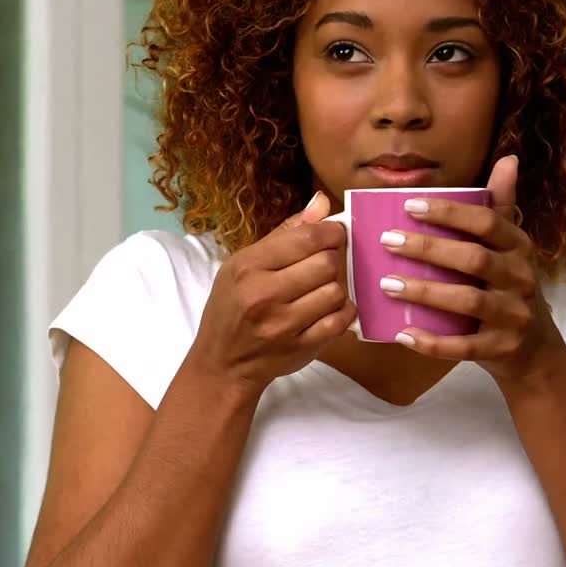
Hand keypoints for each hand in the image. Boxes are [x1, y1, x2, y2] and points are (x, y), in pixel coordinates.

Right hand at [185, 192, 355, 392]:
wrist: (223, 363)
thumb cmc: (232, 308)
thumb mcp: (243, 264)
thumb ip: (285, 233)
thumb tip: (321, 202)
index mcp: (248, 267)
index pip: (307, 238)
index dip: (331, 231)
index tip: (334, 234)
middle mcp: (264, 295)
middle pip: (326, 263)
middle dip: (332, 260)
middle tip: (323, 265)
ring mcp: (284, 325)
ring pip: (336, 291)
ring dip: (335, 287)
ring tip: (321, 289)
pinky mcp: (301, 348)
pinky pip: (340, 320)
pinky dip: (342, 311)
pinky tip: (330, 309)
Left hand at [378, 155, 565, 381]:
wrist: (534, 348)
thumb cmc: (509, 287)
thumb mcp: (511, 247)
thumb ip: (502, 206)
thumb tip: (509, 159)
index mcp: (519, 247)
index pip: (487, 223)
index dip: (449, 213)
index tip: (408, 206)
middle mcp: (521, 278)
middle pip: (474, 259)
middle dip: (428, 249)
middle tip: (387, 241)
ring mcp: (514, 316)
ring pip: (468, 301)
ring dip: (425, 292)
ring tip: (387, 284)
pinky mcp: (501, 349)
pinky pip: (464, 347)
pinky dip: (432, 342)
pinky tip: (402, 333)